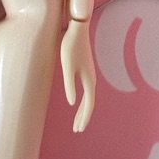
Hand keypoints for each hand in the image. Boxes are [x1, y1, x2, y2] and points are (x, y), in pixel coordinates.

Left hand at [60, 17, 95, 132]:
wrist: (78, 28)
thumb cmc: (70, 46)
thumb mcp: (66, 66)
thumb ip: (69, 84)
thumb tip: (72, 103)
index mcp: (89, 80)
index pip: (88, 104)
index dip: (83, 118)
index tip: (78, 129)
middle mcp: (92, 79)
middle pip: (90, 103)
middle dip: (83, 117)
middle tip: (77, 130)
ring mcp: (90, 74)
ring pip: (89, 97)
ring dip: (83, 110)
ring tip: (76, 121)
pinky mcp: (86, 69)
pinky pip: (87, 90)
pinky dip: (83, 100)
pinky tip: (78, 101)